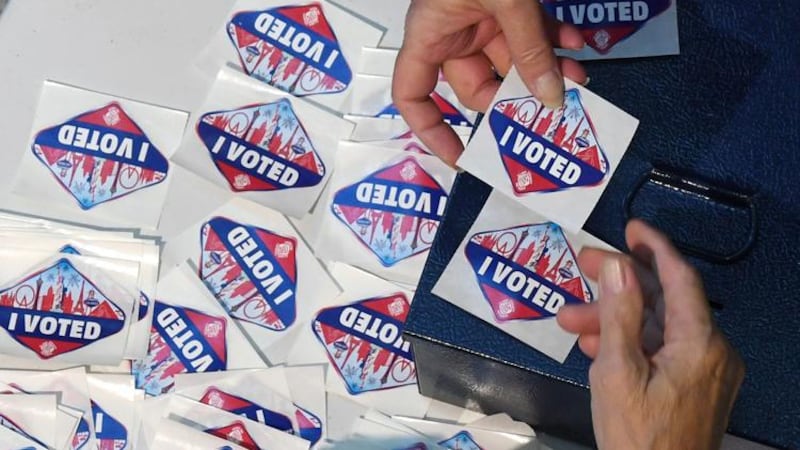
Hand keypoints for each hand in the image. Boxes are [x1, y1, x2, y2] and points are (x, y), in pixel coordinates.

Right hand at [392, 0, 586, 165]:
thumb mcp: (508, 2)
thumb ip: (529, 51)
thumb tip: (551, 99)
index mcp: (431, 33)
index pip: (413, 95)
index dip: (430, 130)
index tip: (461, 156)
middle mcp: (452, 31)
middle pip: (478, 85)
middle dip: (517, 97)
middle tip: (550, 110)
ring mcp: (481, 17)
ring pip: (512, 60)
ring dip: (546, 70)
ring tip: (579, 75)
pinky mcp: (507, 4)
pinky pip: (529, 34)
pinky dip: (554, 40)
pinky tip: (578, 43)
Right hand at [557, 220, 744, 449]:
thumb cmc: (637, 434)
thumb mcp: (617, 371)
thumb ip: (618, 314)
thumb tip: (617, 265)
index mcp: (700, 343)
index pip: (680, 278)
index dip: (653, 247)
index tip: (629, 227)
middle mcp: (711, 351)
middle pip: (663, 301)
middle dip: (618, 284)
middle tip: (581, 264)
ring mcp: (704, 371)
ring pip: (657, 327)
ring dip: (614, 319)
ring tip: (568, 318)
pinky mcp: (694, 388)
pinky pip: (661, 351)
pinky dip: (629, 343)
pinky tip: (594, 345)